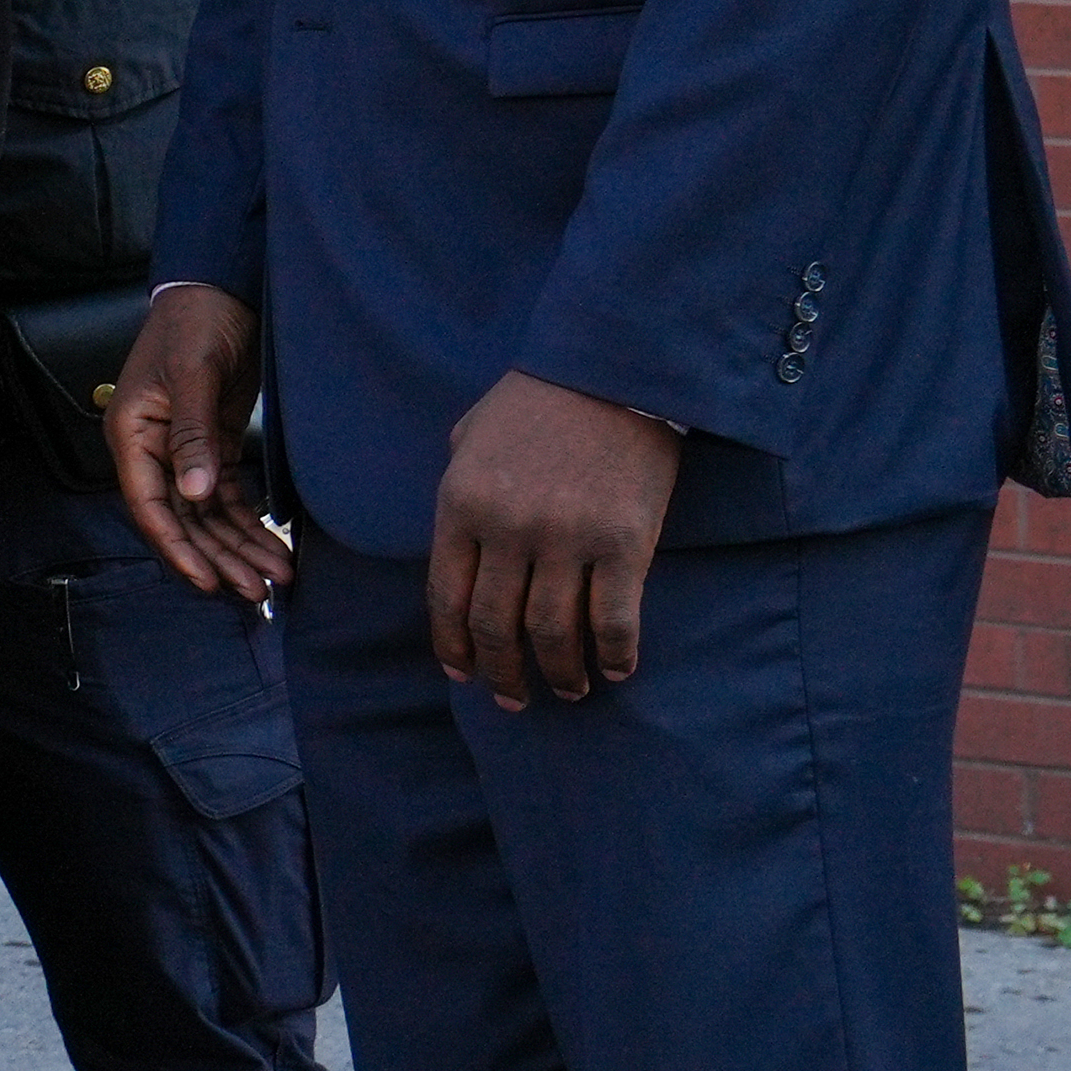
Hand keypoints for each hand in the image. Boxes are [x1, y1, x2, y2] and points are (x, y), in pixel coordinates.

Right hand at [103, 280, 291, 606]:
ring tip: (274, 576)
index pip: (151, 505)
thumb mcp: (194, 375)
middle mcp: (154, 449)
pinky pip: (228, 495)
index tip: (209, 580)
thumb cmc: (196, 323)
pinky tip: (271, 543)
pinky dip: (249, 520)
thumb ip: (193, 435)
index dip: (178, 547)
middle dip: (220, 556)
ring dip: (239, 545)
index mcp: (133, 434)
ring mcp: (184, 449)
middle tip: (257, 590)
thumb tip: (195, 493)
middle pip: (184, 518)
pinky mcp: (213, 444)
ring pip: (209, 513)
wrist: (222, 289)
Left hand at [425, 372, 678, 706]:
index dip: (455, 646)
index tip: (464, 674)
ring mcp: (566, 538)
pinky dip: (616, 652)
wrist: (609, 370)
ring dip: (560, 673)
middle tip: (515, 699)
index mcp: (461, 505)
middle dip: (503, 673)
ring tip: (570, 690)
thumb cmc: (535, 402)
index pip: (446, 598)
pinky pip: (615, 617)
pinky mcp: (624, 541)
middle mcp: (507, 529)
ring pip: (553, 632)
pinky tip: (617, 669)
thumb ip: (458, 490)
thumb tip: (457, 542)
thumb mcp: (470, 439)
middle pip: (496, 625)